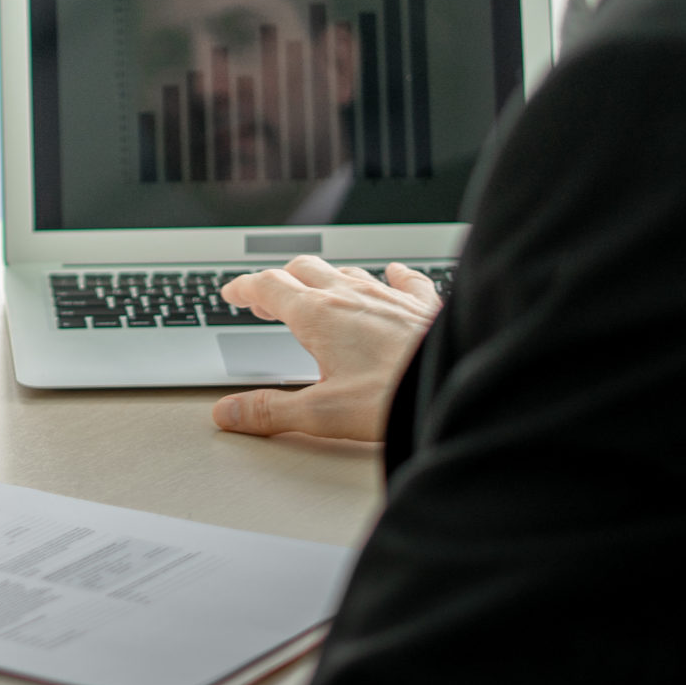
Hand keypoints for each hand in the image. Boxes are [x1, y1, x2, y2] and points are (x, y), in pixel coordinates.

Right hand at [213, 256, 440, 441]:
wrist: (458, 385)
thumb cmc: (395, 396)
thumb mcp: (321, 413)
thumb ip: (271, 412)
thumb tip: (228, 413)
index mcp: (318, 316)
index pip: (268, 287)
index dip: (244, 287)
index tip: (231, 292)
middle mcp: (350, 296)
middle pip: (303, 270)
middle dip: (279, 280)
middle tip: (267, 297)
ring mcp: (388, 296)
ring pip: (347, 272)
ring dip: (326, 278)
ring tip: (318, 289)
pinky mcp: (422, 305)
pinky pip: (404, 279)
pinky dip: (391, 275)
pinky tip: (394, 273)